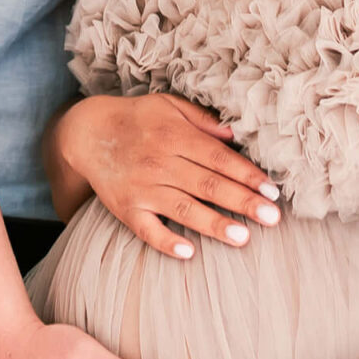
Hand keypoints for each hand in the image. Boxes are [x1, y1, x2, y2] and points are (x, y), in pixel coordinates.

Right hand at [51, 93, 281, 258]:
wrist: (86, 133)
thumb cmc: (136, 118)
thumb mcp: (169, 106)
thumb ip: (203, 119)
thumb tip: (235, 133)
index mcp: (175, 137)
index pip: (219, 158)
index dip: (247, 174)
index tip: (272, 190)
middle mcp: (160, 163)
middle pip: (208, 185)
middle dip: (242, 202)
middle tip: (272, 217)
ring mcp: (142, 188)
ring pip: (183, 209)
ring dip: (214, 224)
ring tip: (243, 238)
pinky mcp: (125, 209)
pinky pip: (146, 229)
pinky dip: (166, 241)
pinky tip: (188, 252)